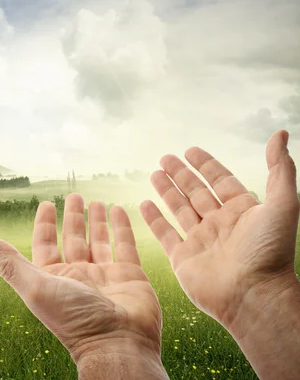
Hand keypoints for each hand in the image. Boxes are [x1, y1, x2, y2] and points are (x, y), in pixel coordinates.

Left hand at [0, 194, 166, 377]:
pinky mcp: (130, 275)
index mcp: (54, 277)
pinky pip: (125, 245)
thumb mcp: (34, 286)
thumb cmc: (72, 318)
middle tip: (74, 195)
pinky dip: (121, 227)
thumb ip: (9, 263)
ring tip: (96, 201)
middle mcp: (78, 275)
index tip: (46, 204)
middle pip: (73, 239)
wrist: (117, 343)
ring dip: (96, 221)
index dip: (45, 224)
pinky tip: (118, 209)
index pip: (46, 244)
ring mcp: (105, 274)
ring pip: (99, 240)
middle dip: (73, 217)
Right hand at [140, 129, 299, 330]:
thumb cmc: (270, 252)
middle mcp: (220, 223)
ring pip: (179, 209)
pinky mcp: (183, 258)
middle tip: (165, 157)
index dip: (206, 165)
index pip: (220, 180)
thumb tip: (280, 133)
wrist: (253, 295)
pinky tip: (144, 204)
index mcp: (242, 211)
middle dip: (181, 174)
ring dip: (167, 191)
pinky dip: (154, 219)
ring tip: (155, 174)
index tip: (191, 150)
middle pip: (196, 192)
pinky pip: (164, 234)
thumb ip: (280, 169)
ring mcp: (200, 240)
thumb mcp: (283, 204)